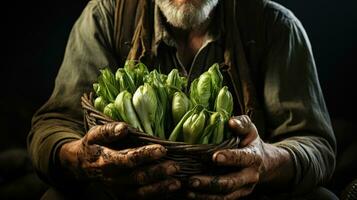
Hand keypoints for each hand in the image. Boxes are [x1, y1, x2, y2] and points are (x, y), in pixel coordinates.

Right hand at [59, 122, 180, 198]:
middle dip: (157, 173)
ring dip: (160, 189)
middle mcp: (112, 178)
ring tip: (177, 183)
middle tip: (175, 167)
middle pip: (137, 178)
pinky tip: (171, 191)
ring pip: (140, 193)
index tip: (163, 150)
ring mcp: (118, 189)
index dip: (145, 155)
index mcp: (105, 161)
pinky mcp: (122, 195)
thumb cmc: (92, 146)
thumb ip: (108, 131)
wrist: (81, 165)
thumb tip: (124, 128)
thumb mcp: (94, 134)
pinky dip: (156, 196)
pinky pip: (141, 199)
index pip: (128, 159)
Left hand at [187, 115, 293, 198]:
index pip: (242, 158)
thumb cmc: (250, 140)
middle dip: (211, 182)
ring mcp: (243, 188)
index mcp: (254, 156)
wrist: (263, 161)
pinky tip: (190, 194)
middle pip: (231, 182)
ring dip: (205, 194)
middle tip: (192, 180)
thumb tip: (231, 121)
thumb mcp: (249, 129)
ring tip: (188, 190)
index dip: (230, 158)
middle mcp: (250, 175)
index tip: (214, 157)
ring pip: (225, 195)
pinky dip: (205, 198)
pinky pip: (221, 199)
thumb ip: (241, 124)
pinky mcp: (236, 195)